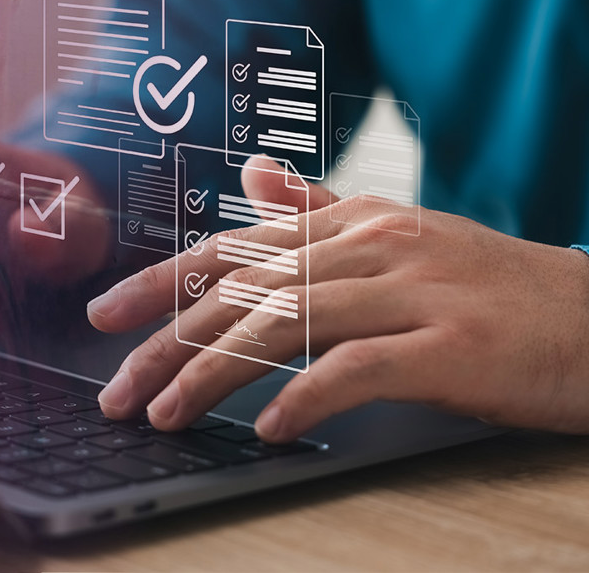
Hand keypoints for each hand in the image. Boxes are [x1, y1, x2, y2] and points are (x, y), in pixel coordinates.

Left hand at [88, 155, 588, 441]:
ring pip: (284, 323)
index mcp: (353, 223)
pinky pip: (359, 367)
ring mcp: (413, 291)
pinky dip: (306, 395)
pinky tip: (266, 427)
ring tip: (166, 416)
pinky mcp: (452, 343)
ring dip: (213, 374)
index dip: (161, 280)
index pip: (233, 247)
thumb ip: (322, 214)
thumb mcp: (404, 240)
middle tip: (116, 389)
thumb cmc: (497, 291)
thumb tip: (256, 175)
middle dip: (167, 341)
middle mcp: (372, 245)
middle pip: (244, 289)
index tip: (105, 314)